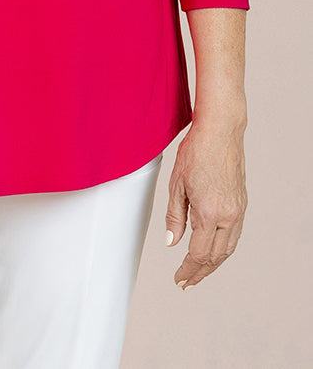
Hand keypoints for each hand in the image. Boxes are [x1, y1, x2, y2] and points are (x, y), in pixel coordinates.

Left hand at [164, 117, 247, 289]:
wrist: (221, 132)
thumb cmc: (196, 152)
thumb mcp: (176, 184)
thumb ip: (175, 217)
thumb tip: (173, 242)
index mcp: (209, 213)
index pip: (198, 254)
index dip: (187, 270)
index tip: (178, 279)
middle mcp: (228, 216)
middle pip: (215, 257)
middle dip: (200, 273)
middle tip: (186, 283)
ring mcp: (238, 211)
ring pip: (227, 249)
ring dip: (213, 264)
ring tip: (198, 272)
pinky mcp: (242, 204)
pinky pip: (234, 235)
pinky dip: (223, 248)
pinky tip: (213, 250)